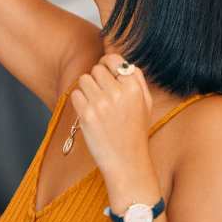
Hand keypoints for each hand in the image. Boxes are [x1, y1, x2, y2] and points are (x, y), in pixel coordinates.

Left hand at [70, 54, 153, 176]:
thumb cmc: (135, 131)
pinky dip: (79, 102)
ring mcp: (101, 104)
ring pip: (83, 80)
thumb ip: (136, 80)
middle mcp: (118, 93)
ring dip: (87, 90)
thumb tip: (122, 61)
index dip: (107, 64)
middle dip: (97, 80)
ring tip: (97, 105)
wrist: (127, 161)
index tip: (106, 73)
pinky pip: (75, 94)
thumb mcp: (146, 103)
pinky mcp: (87, 114)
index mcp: (134, 88)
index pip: (113, 60)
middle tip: (102, 95)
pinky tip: (90, 113)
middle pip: (96, 69)